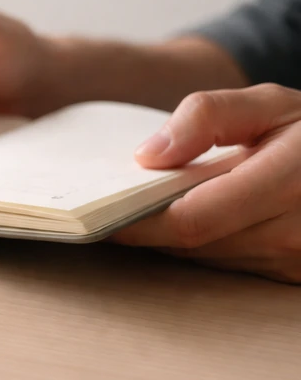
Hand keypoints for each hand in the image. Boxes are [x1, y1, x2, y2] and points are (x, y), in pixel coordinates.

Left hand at [112, 84, 300, 283]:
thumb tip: (148, 155)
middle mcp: (295, 233)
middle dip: (149, 224)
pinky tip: (195, 215)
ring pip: (206, 258)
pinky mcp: (295, 276)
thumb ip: (208, 117)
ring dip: (175, 236)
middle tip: (113, 203)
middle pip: (191, 244)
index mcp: (289, 182)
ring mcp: (297, 262)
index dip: (137, 220)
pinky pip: (229, 265)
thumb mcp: (269, 103)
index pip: (190, 220)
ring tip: (154, 203)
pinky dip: (205, 243)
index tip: (98, 209)